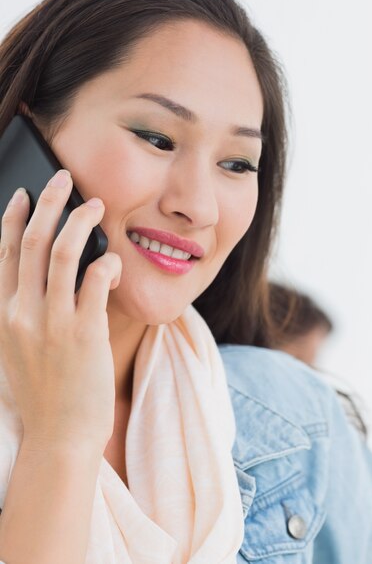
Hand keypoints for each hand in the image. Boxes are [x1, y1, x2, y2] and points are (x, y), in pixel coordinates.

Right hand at [0, 170, 121, 451]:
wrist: (58, 437)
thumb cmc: (43, 394)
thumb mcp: (14, 351)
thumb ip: (19, 313)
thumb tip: (34, 278)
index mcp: (3, 314)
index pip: (4, 253)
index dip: (15, 218)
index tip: (25, 194)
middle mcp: (23, 312)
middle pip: (32, 242)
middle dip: (49, 203)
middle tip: (64, 178)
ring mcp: (52, 322)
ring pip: (63, 253)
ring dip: (80, 221)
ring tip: (96, 205)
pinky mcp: (84, 332)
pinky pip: (96, 281)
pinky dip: (107, 263)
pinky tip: (115, 260)